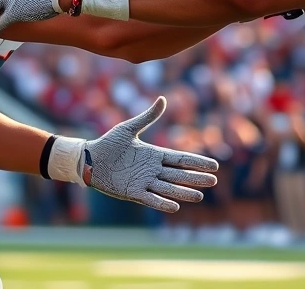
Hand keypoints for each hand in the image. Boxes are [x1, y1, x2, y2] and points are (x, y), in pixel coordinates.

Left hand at [54, 97, 218, 212]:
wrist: (89, 159)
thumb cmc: (109, 143)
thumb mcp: (128, 127)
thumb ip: (147, 116)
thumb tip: (163, 99)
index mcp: (154, 155)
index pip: (181, 159)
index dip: (197, 162)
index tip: (215, 166)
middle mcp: (153, 170)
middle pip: (179, 174)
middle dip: (196, 178)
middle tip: (214, 181)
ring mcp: (144, 182)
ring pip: (169, 188)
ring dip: (184, 192)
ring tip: (200, 196)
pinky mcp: (133, 193)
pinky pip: (151, 199)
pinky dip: (162, 203)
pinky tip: (175, 207)